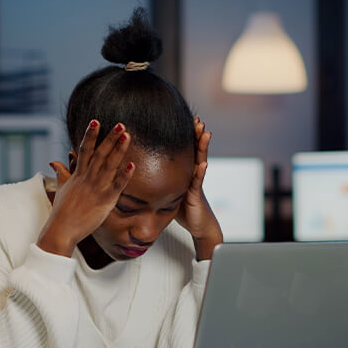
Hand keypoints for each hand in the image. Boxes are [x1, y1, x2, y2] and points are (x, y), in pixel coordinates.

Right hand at [37, 120, 134, 256]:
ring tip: (127, 136)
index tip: (96, 121)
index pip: (84, 149)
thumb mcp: (61, 188)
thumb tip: (54, 162)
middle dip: (110, 138)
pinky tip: (132, 165)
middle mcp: (87, 178)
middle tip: (121, 124)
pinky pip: (117, 186)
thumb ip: (61, 173)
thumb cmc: (61, 211)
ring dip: (118, 150)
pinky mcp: (105, 201)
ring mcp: (97, 188)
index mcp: (78, 174)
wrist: (61, 230)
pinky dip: (125, 176)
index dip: (90, 135)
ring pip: (109, 165)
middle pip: (100, 153)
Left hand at [175, 117, 222, 260]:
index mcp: (185, 173)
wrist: (200, 226)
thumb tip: (142, 175)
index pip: (186, 150)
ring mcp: (196, 184)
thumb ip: (161, 182)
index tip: (186, 121)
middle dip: (197, 135)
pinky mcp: (196, 196)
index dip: (187, 137)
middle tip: (198, 120)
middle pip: (196, 151)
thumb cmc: (185, 210)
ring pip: (200, 161)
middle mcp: (193, 175)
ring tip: (206, 133)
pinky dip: (200, 173)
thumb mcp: (171, 192)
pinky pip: (198, 182)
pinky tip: (203, 165)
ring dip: (203, 147)